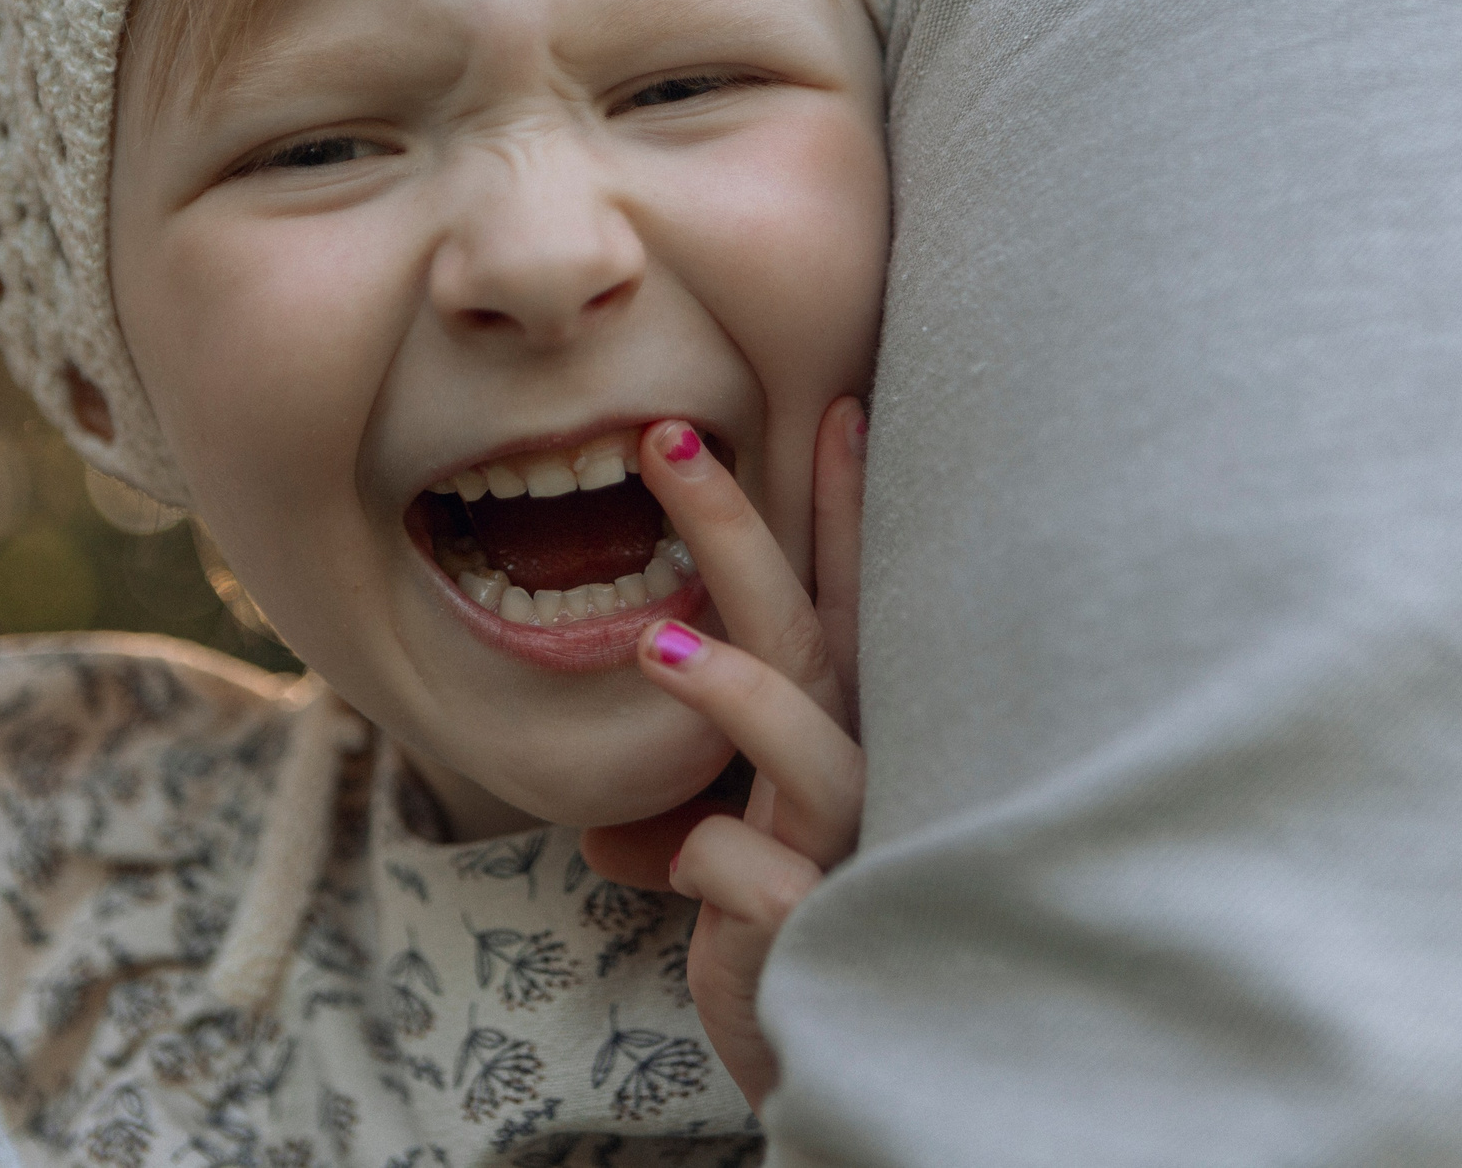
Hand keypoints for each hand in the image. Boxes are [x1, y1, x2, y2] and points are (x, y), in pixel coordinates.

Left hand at [580, 400, 867, 1108]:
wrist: (804, 1057)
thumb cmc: (767, 931)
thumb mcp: (717, 841)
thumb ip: (685, 796)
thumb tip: (601, 816)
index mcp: (840, 724)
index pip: (841, 596)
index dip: (840, 504)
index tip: (833, 404)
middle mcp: (861, 762)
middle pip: (806, 627)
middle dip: (735, 529)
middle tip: (668, 440)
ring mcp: (846, 835)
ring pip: (802, 742)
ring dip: (731, 688)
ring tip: (656, 642)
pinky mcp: (814, 916)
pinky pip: (739, 863)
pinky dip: (689, 860)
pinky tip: (661, 874)